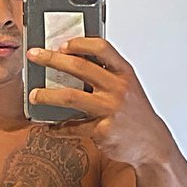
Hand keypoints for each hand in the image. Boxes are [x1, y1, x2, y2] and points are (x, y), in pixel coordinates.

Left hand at [26, 38, 168, 165]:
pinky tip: (50, 127)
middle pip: (79, 67)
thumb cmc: (135, 113)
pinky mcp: (102, 131)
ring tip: (33, 95)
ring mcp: (110, 110)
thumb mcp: (128, 87)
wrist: (152, 143)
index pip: (101, 48)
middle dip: (51, 59)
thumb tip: (72, 60)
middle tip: (34, 57)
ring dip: (47, 95)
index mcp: (124, 73)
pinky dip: (59, 127)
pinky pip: (74, 126)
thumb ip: (106, 74)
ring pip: (70, 97)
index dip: (79, 43)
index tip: (61, 44)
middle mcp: (118, 89)